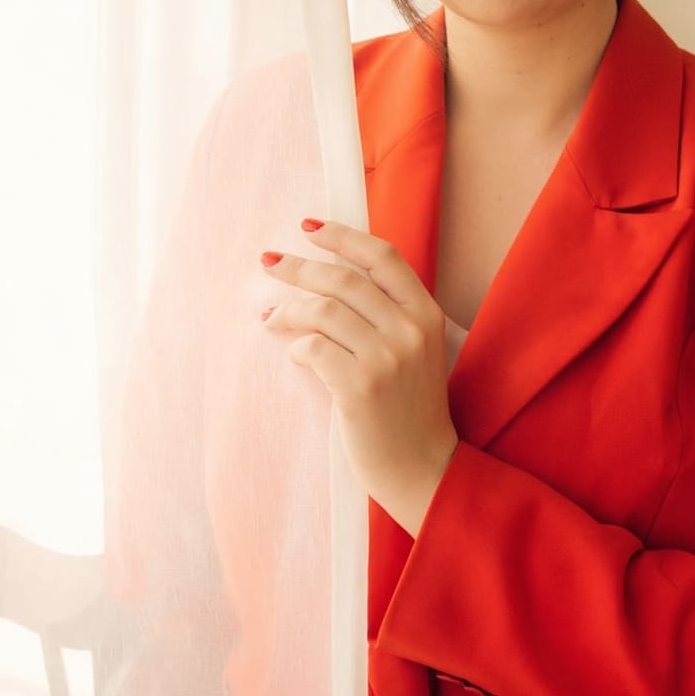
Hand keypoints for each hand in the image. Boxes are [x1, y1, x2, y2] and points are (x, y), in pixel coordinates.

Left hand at [259, 219, 458, 535]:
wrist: (424, 469)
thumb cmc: (410, 409)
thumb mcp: (416, 351)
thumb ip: (388, 314)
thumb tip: (326, 279)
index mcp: (426, 314)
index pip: (383, 256)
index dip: (343, 236)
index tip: (307, 226)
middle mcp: (410, 330)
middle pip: (344, 278)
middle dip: (298, 266)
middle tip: (268, 262)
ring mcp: (387, 359)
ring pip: (324, 310)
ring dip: (289, 309)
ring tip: (271, 317)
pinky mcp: (361, 388)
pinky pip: (314, 348)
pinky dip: (296, 347)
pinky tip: (294, 355)